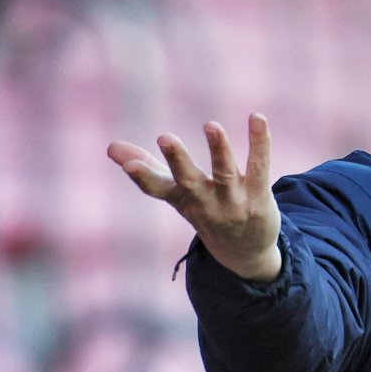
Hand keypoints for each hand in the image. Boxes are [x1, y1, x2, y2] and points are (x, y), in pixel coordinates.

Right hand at [107, 113, 281, 281]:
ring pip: (225, 172)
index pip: (158, 189)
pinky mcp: (259, 196)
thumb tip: (110, 147)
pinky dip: (259, 142)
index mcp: (183, 200)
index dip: (142, 177)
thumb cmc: (206, 215)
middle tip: (165, 138)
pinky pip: (259, 166)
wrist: (245, 253)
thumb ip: (148, 169)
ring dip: (218, 148)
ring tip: (211, 126)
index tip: (127, 165)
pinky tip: (257, 118)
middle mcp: (206, 202)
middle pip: (189, 181)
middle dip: (177, 159)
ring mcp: (233, 201)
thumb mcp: (177, 195)